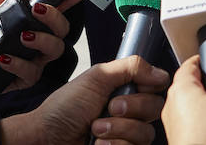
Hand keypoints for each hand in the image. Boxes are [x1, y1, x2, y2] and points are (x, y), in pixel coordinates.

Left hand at [0, 0, 70, 105]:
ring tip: (23, 35)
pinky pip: (30, 73)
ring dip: (41, 40)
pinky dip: (18, 64)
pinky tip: (4, 57)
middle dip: (53, 18)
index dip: (71, 1)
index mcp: (40, 25)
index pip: (59, 11)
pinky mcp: (25, 79)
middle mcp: (44, 43)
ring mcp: (37, 61)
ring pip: (54, 51)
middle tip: (36, 10)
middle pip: (62, 31)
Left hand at [0, 56, 169, 144]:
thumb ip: (131, 68)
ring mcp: (124, 135)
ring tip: (96, 129)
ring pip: (145, 134)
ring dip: (118, 130)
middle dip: (130, 109)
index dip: (148, 89)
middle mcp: (128, 113)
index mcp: (124, 89)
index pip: (157, 87)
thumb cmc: (62, 110)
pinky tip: (98, 144)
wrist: (45, 138)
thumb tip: (161, 73)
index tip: (132, 89)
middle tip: (109, 108)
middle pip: (155, 110)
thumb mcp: (96, 78)